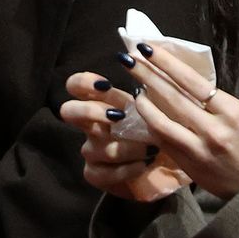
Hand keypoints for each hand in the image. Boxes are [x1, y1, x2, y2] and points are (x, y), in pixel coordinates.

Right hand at [60, 73, 190, 201]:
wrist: (170, 166)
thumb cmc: (162, 129)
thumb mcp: (157, 107)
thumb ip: (149, 90)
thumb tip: (146, 63)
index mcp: (102, 103)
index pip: (75, 85)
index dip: (84, 82)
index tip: (106, 85)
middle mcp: (90, 125)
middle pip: (68, 111)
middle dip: (89, 111)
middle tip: (118, 116)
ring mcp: (91, 151)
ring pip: (97, 146)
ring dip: (127, 146)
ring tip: (152, 148)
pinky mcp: (96, 174)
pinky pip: (103, 172)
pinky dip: (126, 168)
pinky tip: (144, 164)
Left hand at [124, 44, 238, 199]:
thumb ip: (215, 102)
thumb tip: (182, 82)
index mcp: (233, 112)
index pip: (193, 81)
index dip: (167, 63)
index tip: (148, 49)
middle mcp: (214, 130)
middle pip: (173, 97)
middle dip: (147, 76)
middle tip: (128, 60)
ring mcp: (199, 149)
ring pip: (162, 122)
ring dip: (144, 104)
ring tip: (135, 91)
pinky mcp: (188, 165)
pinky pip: (163, 141)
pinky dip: (152, 126)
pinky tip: (144, 115)